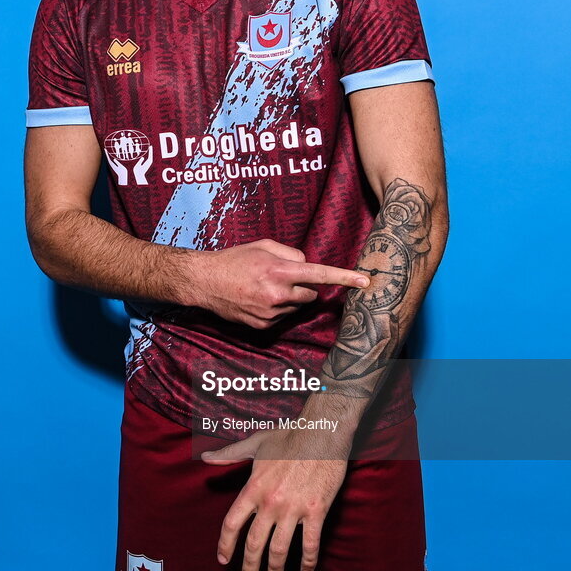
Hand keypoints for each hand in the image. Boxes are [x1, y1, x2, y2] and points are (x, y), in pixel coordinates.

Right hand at [195, 239, 369, 329]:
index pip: (320, 274)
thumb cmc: (234, 259)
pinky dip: (276, 309)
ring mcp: (270, 312)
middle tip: (282, 278)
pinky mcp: (263, 325)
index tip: (365, 281)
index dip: (344, 277)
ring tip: (263, 288)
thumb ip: (291, 253)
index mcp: (280, 270)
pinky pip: (282, 317)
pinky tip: (257, 299)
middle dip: (303, 287)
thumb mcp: (263, 245)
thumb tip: (307, 265)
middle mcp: (277, 293)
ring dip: (289, 298)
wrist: (205, 282)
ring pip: (296, 306)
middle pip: (311, 294)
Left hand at [200, 427, 347, 570]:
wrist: (322, 431)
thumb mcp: (255, 443)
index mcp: (254, 487)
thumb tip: (205, 457)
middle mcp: (270, 501)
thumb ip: (229, 454)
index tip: (224, 560)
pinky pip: (310, 543)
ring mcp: (294, 508)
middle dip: (249, 567)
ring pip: (279, 549)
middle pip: (254, 544)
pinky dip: (308, 561)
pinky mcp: (317, 510)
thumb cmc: (288, 436)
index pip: (232, 524)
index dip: (225, 546)